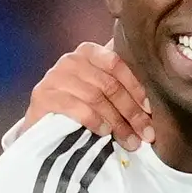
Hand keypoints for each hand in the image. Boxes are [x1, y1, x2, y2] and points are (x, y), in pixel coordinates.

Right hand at [21, 41, 150, 146]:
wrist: (40, 123)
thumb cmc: (76, 105)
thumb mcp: (99, 91)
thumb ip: (118, 89)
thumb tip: (150, 110)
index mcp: (88, 52)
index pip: (117, 64)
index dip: (136, 88)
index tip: (150, 111)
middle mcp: (71, 60)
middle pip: (109, 85)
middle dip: (131, 112)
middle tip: (146, 134)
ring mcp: (55, 77)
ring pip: (95, 98)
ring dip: (117, 122)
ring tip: (130, 140)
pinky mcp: (42, 96)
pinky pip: (75, 107)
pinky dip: (94, 121)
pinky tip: (105, 133)